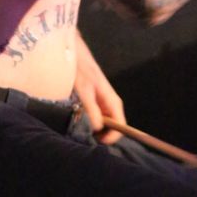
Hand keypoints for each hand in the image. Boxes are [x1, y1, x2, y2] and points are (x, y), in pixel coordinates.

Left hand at [73, 29, 125, 143]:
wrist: (74, 53)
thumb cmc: (81, 70)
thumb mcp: (85, 91)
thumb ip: (92, 109)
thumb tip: (98, 128)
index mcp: (113, 100)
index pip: (121, 124)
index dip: (113, 137)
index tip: (98, 142)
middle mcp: (111, 102)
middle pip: (113, 125)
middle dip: (103, 135)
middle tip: (87, 139)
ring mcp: (103, 101)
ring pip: (105, 121)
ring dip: (96, 129)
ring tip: (82, 132)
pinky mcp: (95, 99)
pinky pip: (97, 115)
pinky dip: (91, 121)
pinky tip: (80, 122)